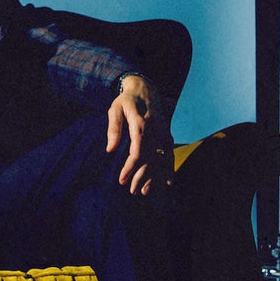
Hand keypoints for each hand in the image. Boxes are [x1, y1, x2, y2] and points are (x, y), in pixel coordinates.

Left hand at [105, 73, 173, 196]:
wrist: (145, 89)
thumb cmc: (126, 100)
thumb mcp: (115, 109)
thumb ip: (113, 129)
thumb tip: (110, 150)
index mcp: (141, 123)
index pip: (138, 151)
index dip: (130, 167)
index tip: (122, 180)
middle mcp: (155, 129)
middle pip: (150, 158)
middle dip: (141, 177)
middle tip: (132, 191)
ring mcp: (163, 132)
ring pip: (160, 158)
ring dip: (153, 177)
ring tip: (144, 192)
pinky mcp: (167, 135)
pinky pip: (168, 154)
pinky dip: (168, 168)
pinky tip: (167, 182)